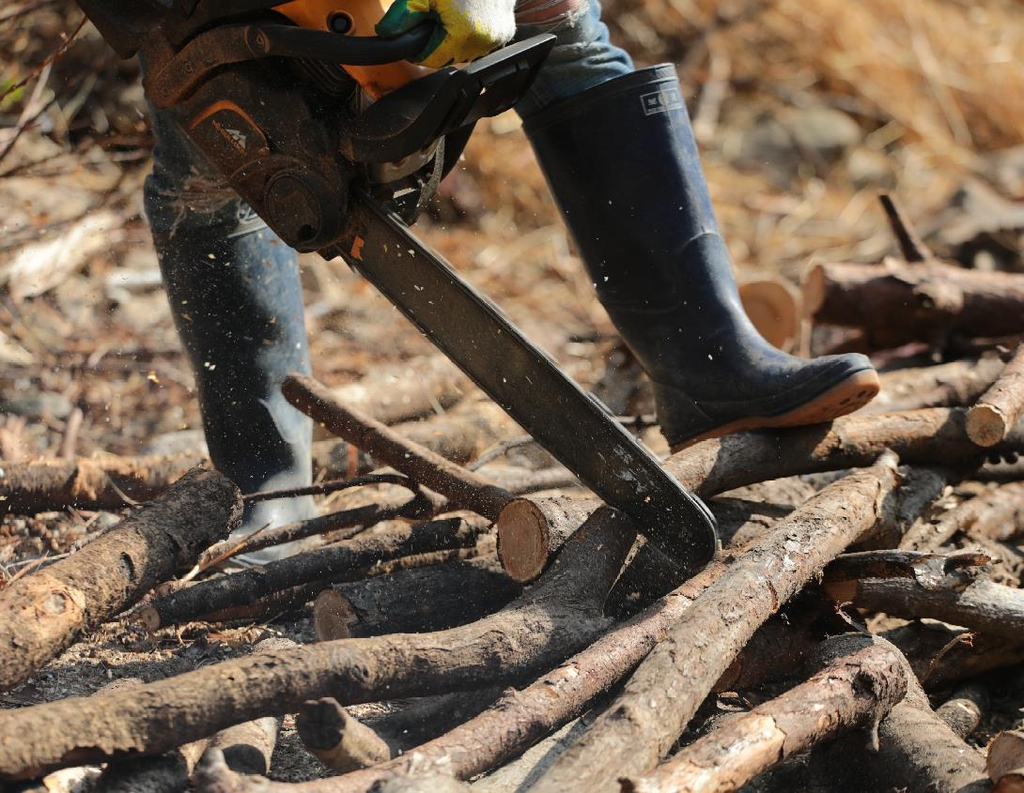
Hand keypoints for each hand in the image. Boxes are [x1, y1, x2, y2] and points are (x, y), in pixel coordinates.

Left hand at [375, 0, 516, 67]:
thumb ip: (403, 15)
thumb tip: (386, 34)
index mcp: (462, 35)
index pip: (430, 59)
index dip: (417, 47)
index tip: (414, 31)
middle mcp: (482, 43)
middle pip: (447, 58)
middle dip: (436, 41)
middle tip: (433, 15)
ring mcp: (497, 40)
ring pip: (464, 52)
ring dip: (453, 38)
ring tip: (450, 13)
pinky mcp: (505, 33)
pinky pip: (480, 43)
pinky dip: (470, 33)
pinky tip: (466, 14)